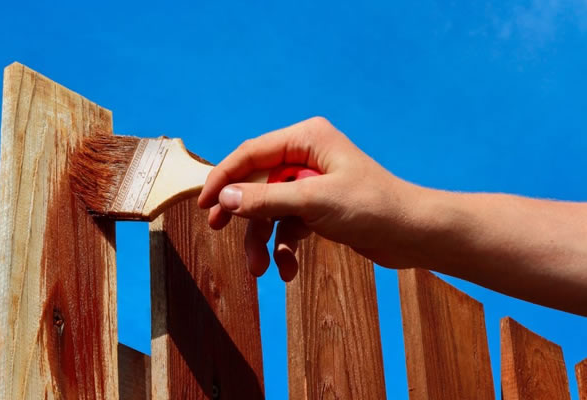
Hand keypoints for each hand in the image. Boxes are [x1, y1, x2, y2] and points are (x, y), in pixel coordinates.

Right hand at [198, 117, 417, 280]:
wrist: (415, 235)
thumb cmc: (373, 207)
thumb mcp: (313, 201)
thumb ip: (266, 198)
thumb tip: (225, 196)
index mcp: (306, 139)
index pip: (251, 153)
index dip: (223, 177)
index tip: (204, 204)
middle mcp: (306, 156)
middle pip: (256, 182)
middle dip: (242, 212)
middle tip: (218, 229)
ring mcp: (312, 184)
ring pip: (270, 209)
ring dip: (262, 239)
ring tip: (259, 269)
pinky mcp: (319, 208)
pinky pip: (288, 225)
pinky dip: (284, 248)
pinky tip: (288, 270)